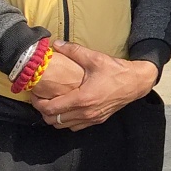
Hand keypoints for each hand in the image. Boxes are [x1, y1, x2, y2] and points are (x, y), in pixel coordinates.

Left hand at [30, 41, 157, 130]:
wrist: (136, 83)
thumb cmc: (116, 71)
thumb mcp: (95, 58)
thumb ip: (74, 51)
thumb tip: (56, 44)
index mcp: (82, 98)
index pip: (51, 109)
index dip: (38, 104)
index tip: (35, 95)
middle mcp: (86, 112)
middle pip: (54, 120)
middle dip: (43, 111)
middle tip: (40, 99)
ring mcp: (92, 118)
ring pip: (63, 126)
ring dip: (54, 117)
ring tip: (51, 104)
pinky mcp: (97, 120)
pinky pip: (75, 126)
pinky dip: (66, 121)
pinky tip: (66, 109)